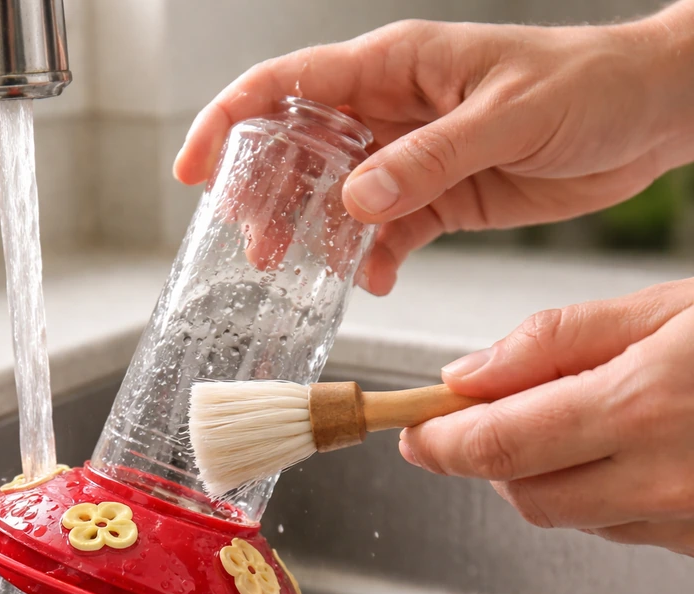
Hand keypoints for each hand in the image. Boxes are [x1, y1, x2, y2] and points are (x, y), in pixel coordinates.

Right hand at [174, 5, 693, 295]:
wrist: (652, 115)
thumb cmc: (589, 84)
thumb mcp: (509, 117)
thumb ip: (430, 159)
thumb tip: (356, 198)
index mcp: (395, 67)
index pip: (288, 86)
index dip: (229, 122)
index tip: (194, 168)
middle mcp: (392, 111)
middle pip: (300, 150)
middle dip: (267, 196)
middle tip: (253, 243)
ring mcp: (411, 158)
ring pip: (336, 199)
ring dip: (312, 236)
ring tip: (297, 269)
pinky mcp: (439, 198)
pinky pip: (388, 232)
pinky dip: (374, 258)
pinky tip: (375, 278)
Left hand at [399, 278, 693, 556]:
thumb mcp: (668, 309)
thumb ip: (556, 341)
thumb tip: (467, 376)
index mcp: (642, 405)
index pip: (497, 444)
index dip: (440, 441)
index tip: (414, 430)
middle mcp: (664, 478)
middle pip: (522, 491)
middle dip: (489, 456)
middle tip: (490, 414)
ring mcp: (687, 521)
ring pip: (569, 515)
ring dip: (545, 474)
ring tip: (582, 417)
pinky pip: (622, 529)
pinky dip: (601, 493)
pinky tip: (628, 450)